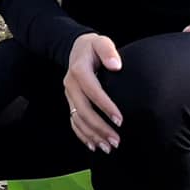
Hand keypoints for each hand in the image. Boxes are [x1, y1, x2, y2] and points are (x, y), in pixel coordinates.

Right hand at [64, 31, 122, 152]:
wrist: (76, 49)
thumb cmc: (93, 47)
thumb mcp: (101, 42)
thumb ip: (108, 51)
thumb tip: (116, 65)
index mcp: (79, 70)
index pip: (92, 91)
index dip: (105, 106)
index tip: (120, 120)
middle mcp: (71, 84)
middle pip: (83, 110)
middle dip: (100, 128)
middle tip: (116, 141)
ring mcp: (69, 95)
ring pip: (77, 119)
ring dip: (92, 135)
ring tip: (108, 147)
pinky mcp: (70, 102)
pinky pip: (73, 122)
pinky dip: (82, 135)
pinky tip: (93, 146)